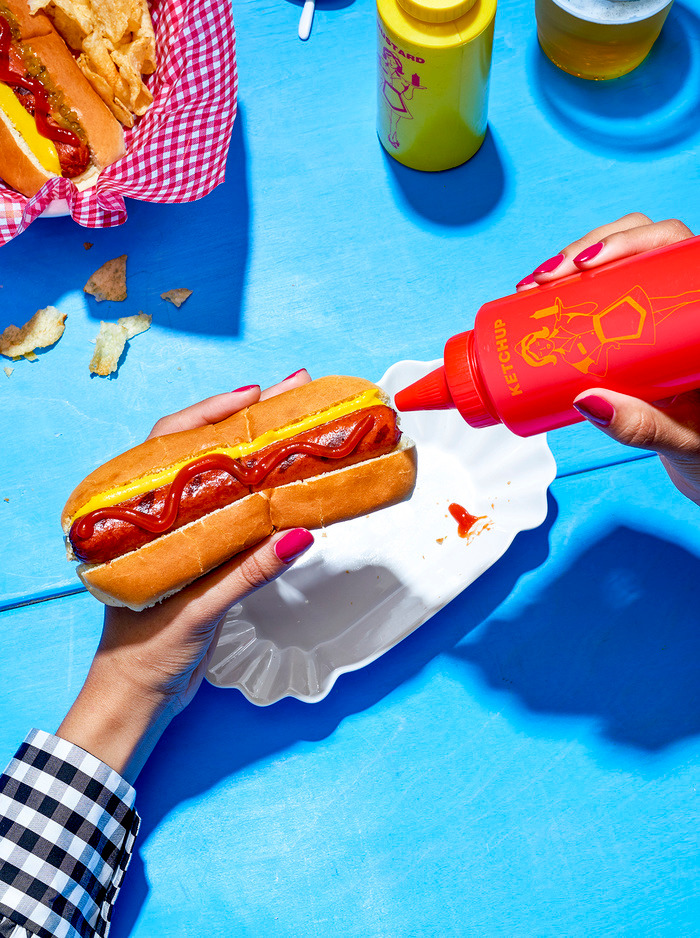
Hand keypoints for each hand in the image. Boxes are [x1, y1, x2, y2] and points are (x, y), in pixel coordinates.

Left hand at [57, 369, 314, 780]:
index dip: (212, 413)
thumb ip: (246, 573)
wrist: (136, 700)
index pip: (171, 443)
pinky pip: (235, 510)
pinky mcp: (204, 555)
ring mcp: (182, 532)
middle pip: (203, 450)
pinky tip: (290, 478)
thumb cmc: (144, 653)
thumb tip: (298, 538)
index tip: (253, 394)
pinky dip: (263, 491)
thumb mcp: (197, 610)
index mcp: (137, 518)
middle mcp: (158, 516)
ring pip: (222, 476)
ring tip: (299, 420)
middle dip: (248, 417)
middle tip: (295, 389)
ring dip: (259, 448)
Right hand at [517, 214, 699, 505]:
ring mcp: (660, 311)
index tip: (587, 262)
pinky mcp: (637, 324)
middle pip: (642, 242)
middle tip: (547, 279)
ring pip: (620, 260)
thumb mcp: (683, 439)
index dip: (632, 238)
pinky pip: (605, 288)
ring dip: (572, 264)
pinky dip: (570, 284)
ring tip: (534, 288)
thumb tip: (586, 402)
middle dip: (587, 248)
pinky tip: (540, 293)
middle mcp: (687, 302)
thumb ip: (643, 426)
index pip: (677, 248)